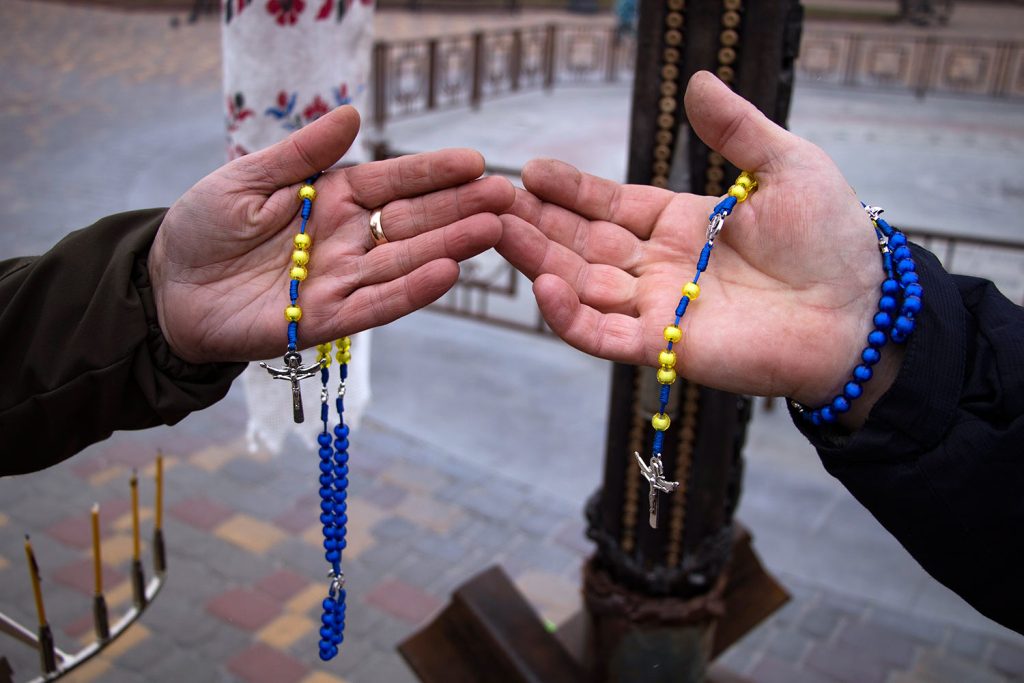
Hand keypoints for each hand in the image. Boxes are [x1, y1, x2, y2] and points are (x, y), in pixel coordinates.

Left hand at [150, 106, 514, 363]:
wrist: (167, 289)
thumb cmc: (203, 227)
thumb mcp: (246, 177)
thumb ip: (302, 153)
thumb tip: (353, 114)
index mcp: (333, 199)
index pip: (393, 181)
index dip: (433, 172)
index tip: (476, 161)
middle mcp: (348, 239)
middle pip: (412, 222)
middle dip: (459, 209)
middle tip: (505, 197)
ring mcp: (341, 280)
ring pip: (404, 262)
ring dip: (449, 247)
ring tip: (492, 231)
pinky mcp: (326, 320)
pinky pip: (375, 304)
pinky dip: (411, 291)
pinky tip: (448, 274)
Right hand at [498, 71, 901, 424]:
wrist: (862, 311)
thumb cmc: (832, 240)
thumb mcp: (786, 166)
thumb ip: (735, 128)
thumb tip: (697, 80)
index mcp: (682, 225)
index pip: (610, 205)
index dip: (571, 188)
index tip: (531, 169)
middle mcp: (661, 267)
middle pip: (582, 244)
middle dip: (536, 222)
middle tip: (490, 199)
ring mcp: (659, 308)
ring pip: (580, 285)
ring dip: (537, 260)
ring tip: (497, 232)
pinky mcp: (665, 346)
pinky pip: (603, 334)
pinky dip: (568, 315)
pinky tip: (542, 283)